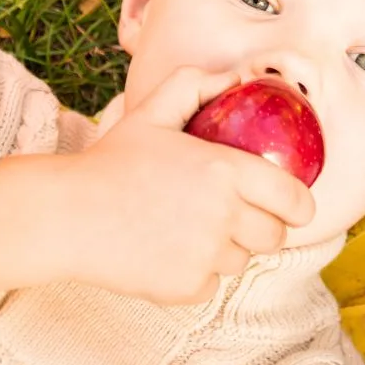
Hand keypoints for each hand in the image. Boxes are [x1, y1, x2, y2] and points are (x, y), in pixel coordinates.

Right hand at [0, 67, 315, 304]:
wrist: (65, 215)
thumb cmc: (111, 161)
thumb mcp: (153, 112)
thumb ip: (195, 87)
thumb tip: (235, 77)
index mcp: (227, 170)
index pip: (296, 200)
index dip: (299, 206)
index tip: (292, 207)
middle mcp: (224, 214)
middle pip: (275, 237)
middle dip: (263, 228)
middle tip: (237, 218)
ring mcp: (205, 254)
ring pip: (242, 261)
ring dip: (227, 251)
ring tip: (192, 231)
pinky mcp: (184, 287)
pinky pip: (211, 286)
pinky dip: (197, 276)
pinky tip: (169, 253)